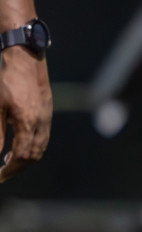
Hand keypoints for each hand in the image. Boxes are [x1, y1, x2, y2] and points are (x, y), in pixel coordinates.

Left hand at [0, 48, 48, 181]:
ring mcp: (46, 117)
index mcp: (27, 122)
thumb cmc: (7, 79)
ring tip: (8, 162)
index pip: (22, 156)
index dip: (9, 169)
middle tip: (2, 174)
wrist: (26, 57)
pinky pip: (42, 138)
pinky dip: (31, 147)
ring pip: (40, 148)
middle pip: (33, 156)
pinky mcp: (46, 112)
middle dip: (18, 168)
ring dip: (26, 159)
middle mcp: (41, 123)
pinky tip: (19, 145)